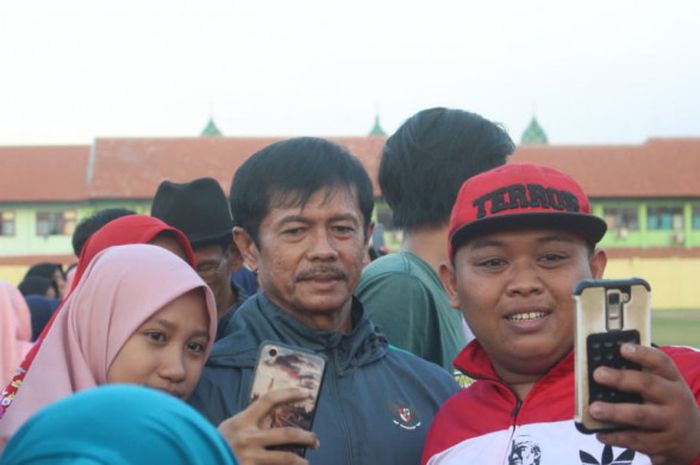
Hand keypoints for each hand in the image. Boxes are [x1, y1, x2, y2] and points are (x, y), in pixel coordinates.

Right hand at [218, 388, 318, 464]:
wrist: (199, 460)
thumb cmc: (215, 445)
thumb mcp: (230, 429)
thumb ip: (249, 423)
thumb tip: (272, 419)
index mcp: (242, 422)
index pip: (269, 400)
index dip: (289, 394)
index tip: (306, 393)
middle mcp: (247, 439)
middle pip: (286, 434)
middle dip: (306, 437)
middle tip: (314, 440)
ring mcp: (249, 459)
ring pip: (286, 458)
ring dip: (300, 461)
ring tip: (306, 462)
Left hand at [588, 343, 699, 464]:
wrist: (695, 441)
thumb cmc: (669, 407)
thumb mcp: (666, 390)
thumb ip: (643, 378)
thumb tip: (606, 368)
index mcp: (674, 382)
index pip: (661, 362)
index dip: (642, 354)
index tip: (622, 348)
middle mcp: (676, 401)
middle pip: (648, 385)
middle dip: (621, 379)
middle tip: (598, 374)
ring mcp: (671, 424)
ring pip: (640, 416)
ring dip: (615, 412)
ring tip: (594, 409)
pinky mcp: (663, 446)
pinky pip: (636, 440)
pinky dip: (616, 437)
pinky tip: (600, 433)